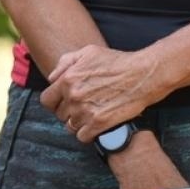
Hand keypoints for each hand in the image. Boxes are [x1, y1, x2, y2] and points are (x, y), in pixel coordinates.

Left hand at [43, 45, 165, 140]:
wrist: (142, 74)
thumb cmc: (117, 62)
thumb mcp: (88, 52)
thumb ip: (65, 63)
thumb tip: (52, 78)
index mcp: (67, 79)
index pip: (46, 100)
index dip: (54, 102)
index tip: (63, 102)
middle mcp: (73, 96)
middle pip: (59, 115)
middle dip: (68, 112)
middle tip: (82, 107)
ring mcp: (86, 111)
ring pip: (70, 127)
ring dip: (78, 123)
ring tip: (90, 115)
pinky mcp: (99, 123)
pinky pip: (82, 137)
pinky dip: (88, 133)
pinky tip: (96, 125)